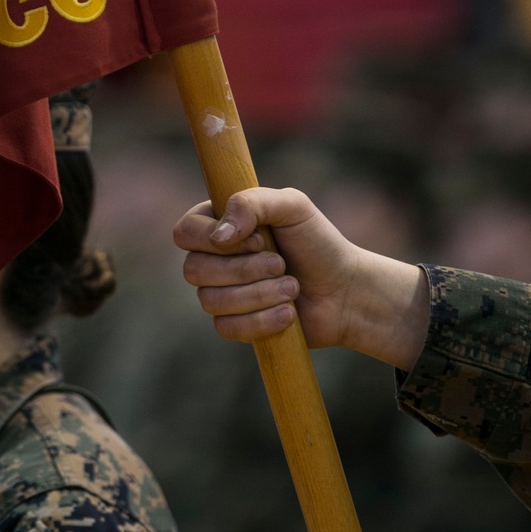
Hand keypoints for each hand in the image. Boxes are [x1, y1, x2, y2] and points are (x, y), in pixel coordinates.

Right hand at [173, 187, 429, 368]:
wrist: (344, 290)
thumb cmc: (318, 243)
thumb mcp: (293, 206)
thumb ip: (253, 203)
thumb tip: (219, 236)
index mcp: (219, 225)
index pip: (185, 232)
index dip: (214, 238)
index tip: (259, 239)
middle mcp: (213, 259)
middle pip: (194, 270)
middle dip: (244, 270)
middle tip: (281, 264)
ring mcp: (221, 294)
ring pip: (210, 301)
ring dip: (259, 295)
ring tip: (292, 288)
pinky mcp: (234, 325)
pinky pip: (227, 328)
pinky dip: (262, 320)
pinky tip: (288, 314)